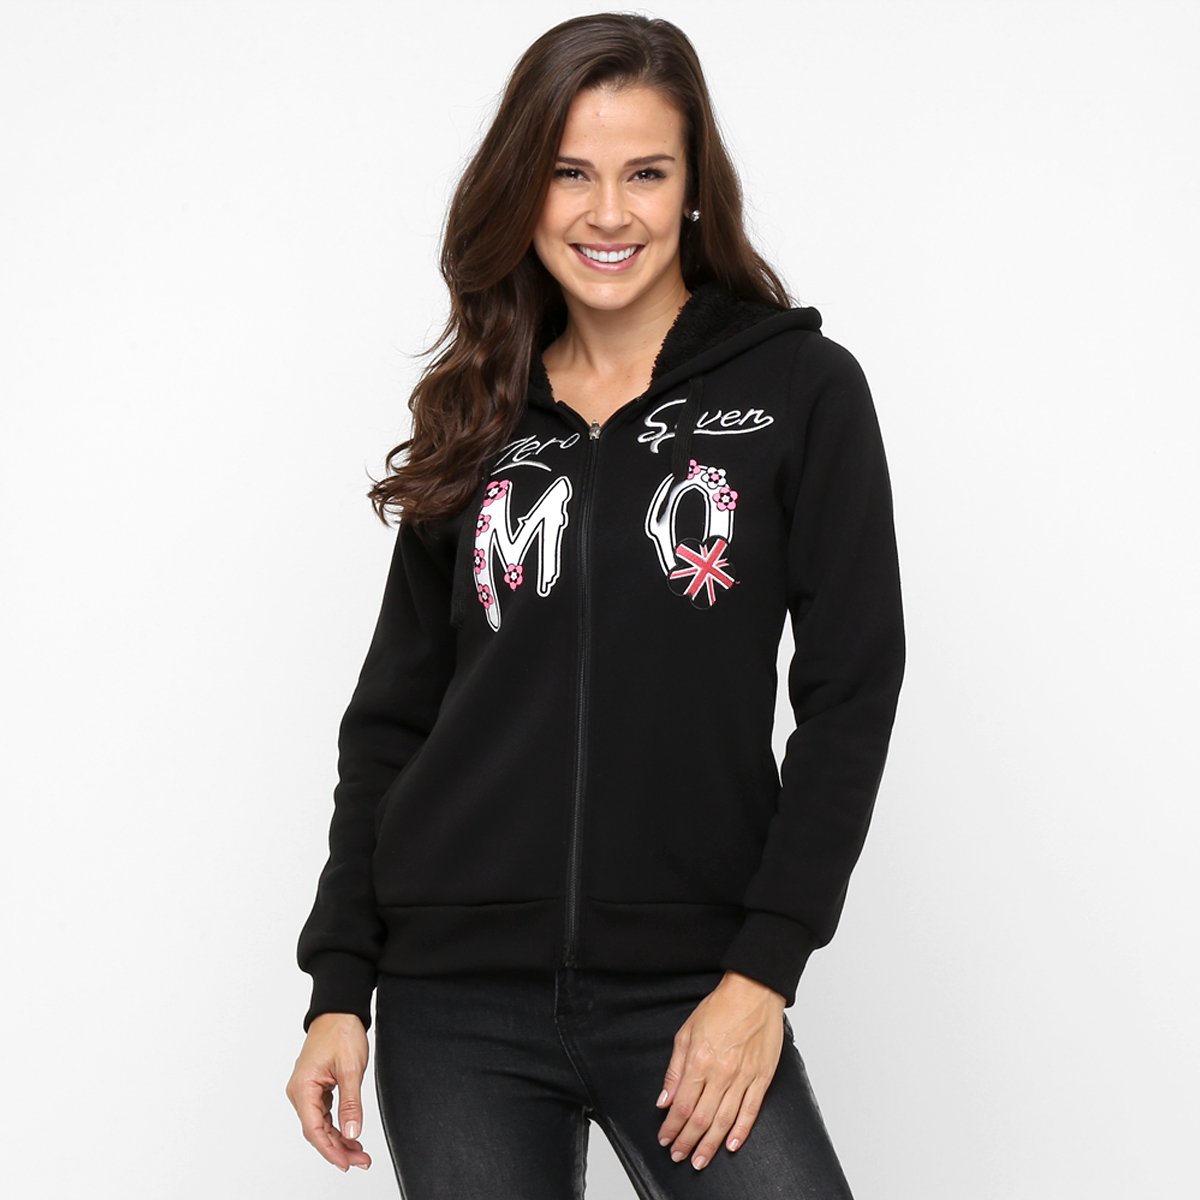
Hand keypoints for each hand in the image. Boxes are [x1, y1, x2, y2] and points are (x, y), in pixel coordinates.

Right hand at [286, 1013, 372, 1171]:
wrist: (339, 1010)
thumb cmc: (341, 1031)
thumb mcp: (351, 1069)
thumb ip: (351, 1103)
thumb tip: (352, 1132)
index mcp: (303, 1087)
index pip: (314, 1130)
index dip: (331, 1150)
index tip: (347, 1163)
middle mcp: (300, 1091)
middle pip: (316, 1130)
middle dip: (338, 1148)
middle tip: (360, 1160)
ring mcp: (306, 1089)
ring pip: (320, 1124)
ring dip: (338, 1138)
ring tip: (358, 1152)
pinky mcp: (315, 1086)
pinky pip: (323, 1113)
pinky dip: (336, 1124)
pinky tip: (349, 1133)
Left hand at [653, 971, 787, 1170]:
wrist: (754, 992)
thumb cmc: (720, 1008)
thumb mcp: (686, 1032)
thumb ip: (675, 1070)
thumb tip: (665, 1100)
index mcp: (700, 1060)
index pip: (682, 1105)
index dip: (672, 1127)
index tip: (665, 1139)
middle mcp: (721, 1072)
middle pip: (701, 1118)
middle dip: (687, 1141)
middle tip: (678, 1156)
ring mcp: (744, 1076)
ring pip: (724, 1120)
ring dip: (710, 1144)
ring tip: (700, 1159)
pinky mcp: (762, 1077)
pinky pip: (751, 1110)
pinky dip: (741, 1131)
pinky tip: (731, 1145)